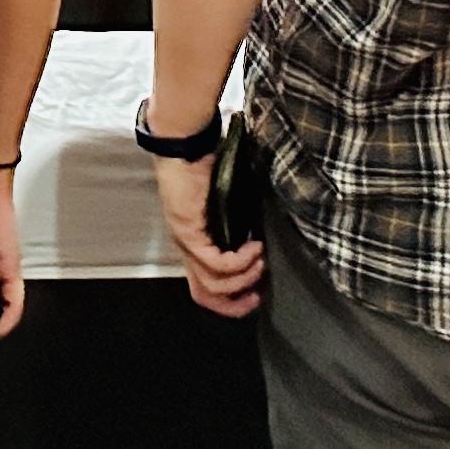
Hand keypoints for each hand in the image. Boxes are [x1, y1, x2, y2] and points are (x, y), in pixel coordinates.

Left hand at [150, 153, 262, 318]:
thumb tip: (265, 241)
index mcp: (193, 242)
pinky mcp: (188, 232)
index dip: (231, 300)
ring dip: (244, 278)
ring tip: (261, 261)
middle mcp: (185, 247)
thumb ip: (239, 226)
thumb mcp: (228, 205)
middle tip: (259, 295)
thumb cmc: (207, 167)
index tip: (257, 294)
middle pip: (206, 295)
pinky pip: (216, 263)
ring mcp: (184, 241)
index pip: (205, 288)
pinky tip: (254, 248)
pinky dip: (240, 262)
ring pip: (213, 284)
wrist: (184, 144)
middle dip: (236, 303)